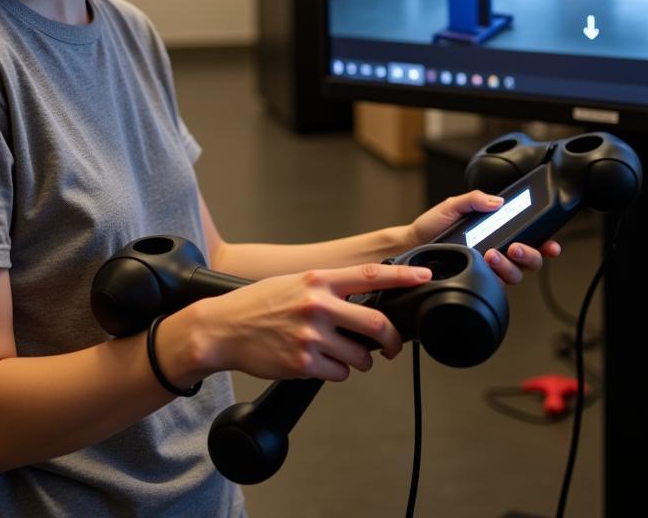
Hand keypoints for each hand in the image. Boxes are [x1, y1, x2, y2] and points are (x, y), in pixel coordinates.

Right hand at [190, 262, 433, 382]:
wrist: (223, 328)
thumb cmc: (259, 304)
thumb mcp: (296, 283)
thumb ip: (329, 289)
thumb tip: (364, 300)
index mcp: (318, 280)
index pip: (370, 274)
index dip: (402, 276)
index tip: (424, 276)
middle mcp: (317, 305)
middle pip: (375, 324)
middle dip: (390, 340)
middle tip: (390, 346)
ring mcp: (311, 336)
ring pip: (359, 357)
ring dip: (358, 361)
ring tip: (339, 354)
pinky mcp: (302, 363)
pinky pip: (337, 374)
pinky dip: (335, 372)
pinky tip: (317, 362)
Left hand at [406, 191, 560, 285]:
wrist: (412, 244)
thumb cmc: (433, 225)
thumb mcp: (454, 205)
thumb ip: (475, 199)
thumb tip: (498, 201)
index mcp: (498, 230)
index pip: (529, 237)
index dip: (545, 243)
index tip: (552, 244)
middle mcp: (499, 250)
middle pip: (530, 260)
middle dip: (530, 255)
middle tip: (515, 247)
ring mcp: (490, 268)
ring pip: (516, 275)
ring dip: (509, 266)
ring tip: (492, 255)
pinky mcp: (478, 281)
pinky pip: (496, 285)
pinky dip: (495, 277)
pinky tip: (485, 266)